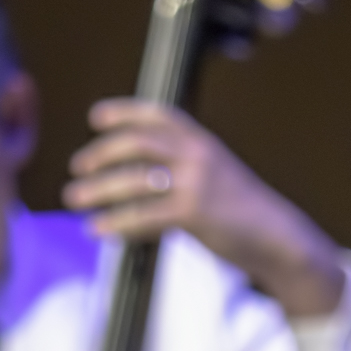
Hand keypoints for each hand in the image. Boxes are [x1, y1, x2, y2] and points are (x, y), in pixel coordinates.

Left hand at [62, 99, 346, 316]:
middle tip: (77, 166)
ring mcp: (196, 182)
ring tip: (73, 198)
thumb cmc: (242, 214)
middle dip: (102, 152)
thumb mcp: (216, 178)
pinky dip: (116, 222)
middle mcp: (197, 154)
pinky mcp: (193, 213)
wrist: (277, 238)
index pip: (158, 115)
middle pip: (138, 142)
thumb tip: (141, 179)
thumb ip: (183, 170)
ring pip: (135, 180)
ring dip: (98, 189)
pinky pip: (144, 216)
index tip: (96, 117)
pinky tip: (98, 229)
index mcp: (202, 141)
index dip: (125, 112)